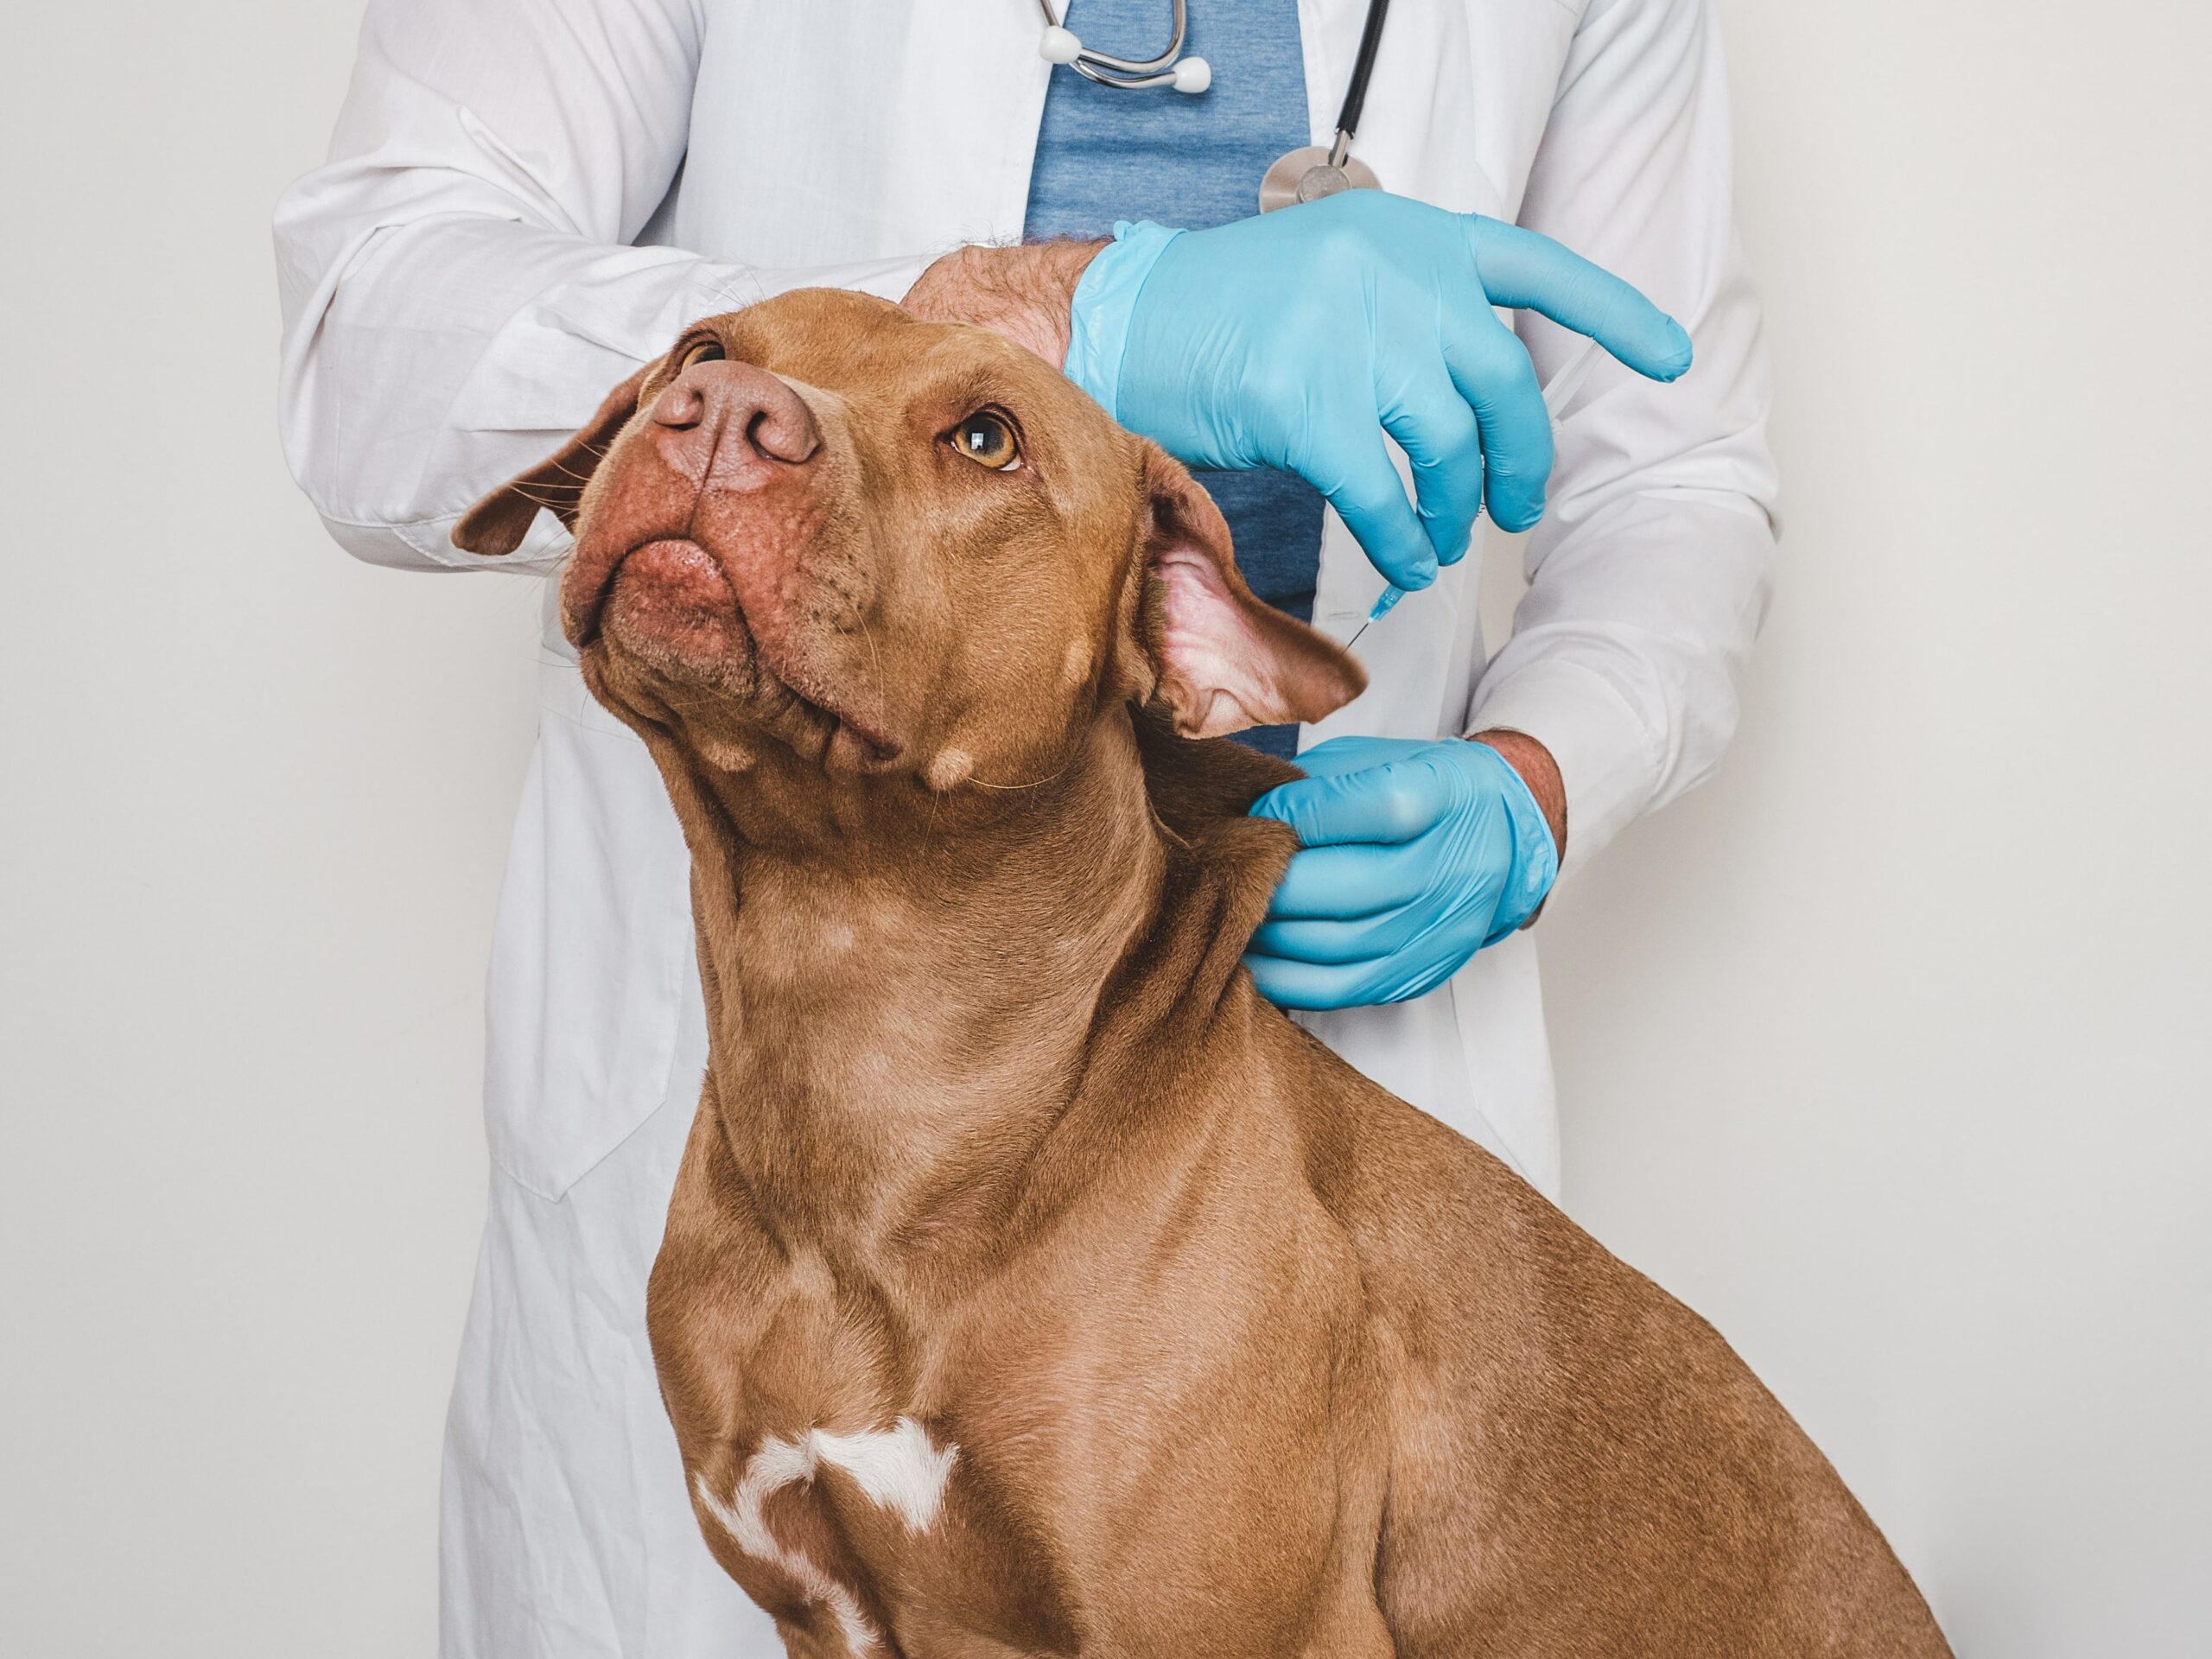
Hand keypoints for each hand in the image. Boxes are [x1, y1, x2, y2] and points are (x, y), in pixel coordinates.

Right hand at [1065, 193, 1692, 590]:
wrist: (1118, 328)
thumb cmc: (1224, 321)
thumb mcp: (1334, 277)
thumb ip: (1411, 310)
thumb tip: (1482, 393)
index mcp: (1405, 234)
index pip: (1534, 266)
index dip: (1613, 314)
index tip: (1671, 357)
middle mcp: (1387, 272)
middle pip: (1502, 380)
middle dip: (1521, 459)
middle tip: (1511, 507)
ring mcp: (1344, 333)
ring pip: (1447, 444)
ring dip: (1454, 508)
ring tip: (1440, 539)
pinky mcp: (1301, 399)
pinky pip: (1381, 494)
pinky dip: (1400, 540)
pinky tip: (1403, 562)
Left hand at [1244, 734, 1563, 1011]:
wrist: (1497, 834)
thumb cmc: (1417, 787)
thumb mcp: (1374, 759)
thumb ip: (1313, 784)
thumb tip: (1241, 822)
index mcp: (1441, 795)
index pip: (1362, 808)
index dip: (1294, 814)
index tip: (1256, 816)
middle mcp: (1449, 868)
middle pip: (1346, 887)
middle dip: (1270, 884)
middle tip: (1225, 876)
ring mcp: (1440, 928)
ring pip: (1336, 945)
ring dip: (1269, 936)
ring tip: (1227, 918)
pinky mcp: (1421, 973)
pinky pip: (1342, 989)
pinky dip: (1287, 980)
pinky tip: (1253, 959)